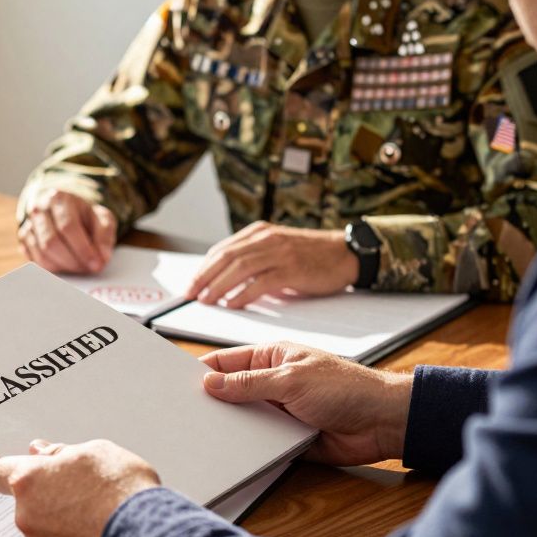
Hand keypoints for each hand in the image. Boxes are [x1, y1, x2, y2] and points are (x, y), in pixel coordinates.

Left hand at [0, 438, 159, 536]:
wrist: (146, 536)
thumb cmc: (121, 490)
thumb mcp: (95, 451)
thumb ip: (60, 452)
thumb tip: (42, 452)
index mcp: (28, 480)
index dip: (15, 468)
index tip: (27, 468)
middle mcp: (26, 515)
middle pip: (25, 500)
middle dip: (46, 493)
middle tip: (78, 485)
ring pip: (42, 525)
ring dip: (59, 518)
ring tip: (94, 509)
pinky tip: (96, 530)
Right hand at [18, 189, 117, 273]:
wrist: (64, 211)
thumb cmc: (84, 216)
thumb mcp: (102, 219)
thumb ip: (105, 236)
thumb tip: (102, 258)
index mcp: (59, 199)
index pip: (68, 226)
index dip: (82, 248)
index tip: (96, 264)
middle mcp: (38, 209)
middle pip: (52, 242)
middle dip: (73, 261)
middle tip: (88, 269)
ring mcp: (28, 225)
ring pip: (42, 254)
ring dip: (64, 267)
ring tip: (79, 267)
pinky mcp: (24, 241)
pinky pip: (36, 261)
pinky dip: (53, 268)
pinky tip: (66, 264)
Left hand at [185, 223, 358, 307]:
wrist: (345, 253)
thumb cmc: (309, 255)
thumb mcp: (276, 249)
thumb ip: (253, 259)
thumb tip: (224, 280)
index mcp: (259, 232)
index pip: (222, 249)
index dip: (203, 268)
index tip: (191, 284)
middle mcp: (267, 238)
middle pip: (226, 257)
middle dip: (205, 277)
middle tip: (191, 295)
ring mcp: (280, 252)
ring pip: (240, 268)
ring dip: (219, 286)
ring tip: (207, 300)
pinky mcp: (293, 268)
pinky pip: (262, 282)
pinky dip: (244, 294)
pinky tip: (233, 304)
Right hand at [201, 342, 411, 465]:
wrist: (383, 423)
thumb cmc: (347, 388)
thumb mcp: (290, 379)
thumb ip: (248, 383)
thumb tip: (211, 383)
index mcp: (271, 357)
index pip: (226, 362)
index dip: (202, 372)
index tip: (176, 384)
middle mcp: (271, 383)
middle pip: (230, 393)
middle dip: (211, 403)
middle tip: (184, 415)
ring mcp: (278, 411)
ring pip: (243, 420)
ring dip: (230, 428)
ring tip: (203, 436)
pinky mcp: (286, 438)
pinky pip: (259, 443)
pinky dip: (248, 448)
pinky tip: (231, 453)